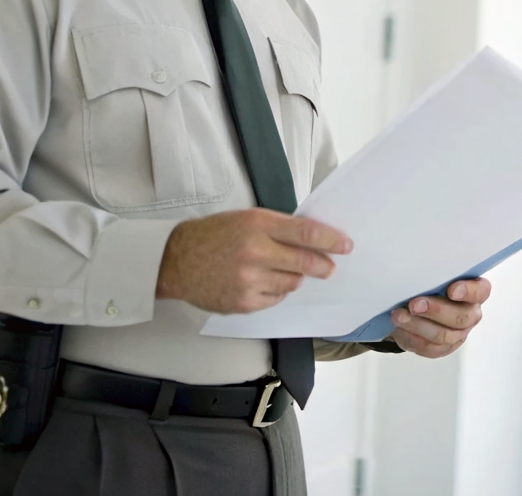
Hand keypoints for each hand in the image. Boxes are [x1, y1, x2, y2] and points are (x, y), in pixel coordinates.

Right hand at [155, 208, 351, 314]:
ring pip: (291, 283)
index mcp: (257, 224)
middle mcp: (254, 252)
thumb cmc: (213, 235)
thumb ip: (278, 228)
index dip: (331, 240)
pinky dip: (275, 292)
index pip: (305, 233)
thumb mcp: (246, 219)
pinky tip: (261, 282)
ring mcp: (249, 280)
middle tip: (330, 267)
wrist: (175, 261)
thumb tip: (313, 240)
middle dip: (323, 265)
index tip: (346, 245)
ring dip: (293, 278)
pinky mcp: (243, 303)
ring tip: (278, 270)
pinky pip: (275, 299)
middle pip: (304, 262)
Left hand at [389, 278, 491, 357]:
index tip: (451, 290)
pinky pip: (429, 348)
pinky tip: (400, 328)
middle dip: (435, 310)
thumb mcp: (434, 276)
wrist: (416, 306)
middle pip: (460, 317)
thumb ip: (434, 275)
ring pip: (443, 335)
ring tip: (399, 315)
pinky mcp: (444, 348)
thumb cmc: (430, 285)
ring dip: (417, 325)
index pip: (480, 291)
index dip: (467, 292)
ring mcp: (459, 334)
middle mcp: (471, 314)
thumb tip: (419, 272)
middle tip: (414, 304)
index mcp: (475, 292)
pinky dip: (411, 337)